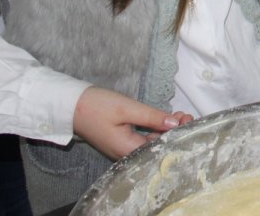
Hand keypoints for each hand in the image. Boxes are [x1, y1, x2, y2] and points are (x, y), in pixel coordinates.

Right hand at [73, 86, 193, 159]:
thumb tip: (175, 123)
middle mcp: (126, 153)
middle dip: (174, 131)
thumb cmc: (96, 107)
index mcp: (128, 150)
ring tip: (179, 115)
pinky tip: (164, 119)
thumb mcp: (127, 109)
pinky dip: (155, 129)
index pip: (160, 147)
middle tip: (186, 114)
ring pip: (150, 142)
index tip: (189, 119)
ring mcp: (122, 148)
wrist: (70, 106)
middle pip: (156, 146)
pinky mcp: (120, 141)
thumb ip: (152, 117)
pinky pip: (142, 139)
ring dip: (166, 129)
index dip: (177, 134)